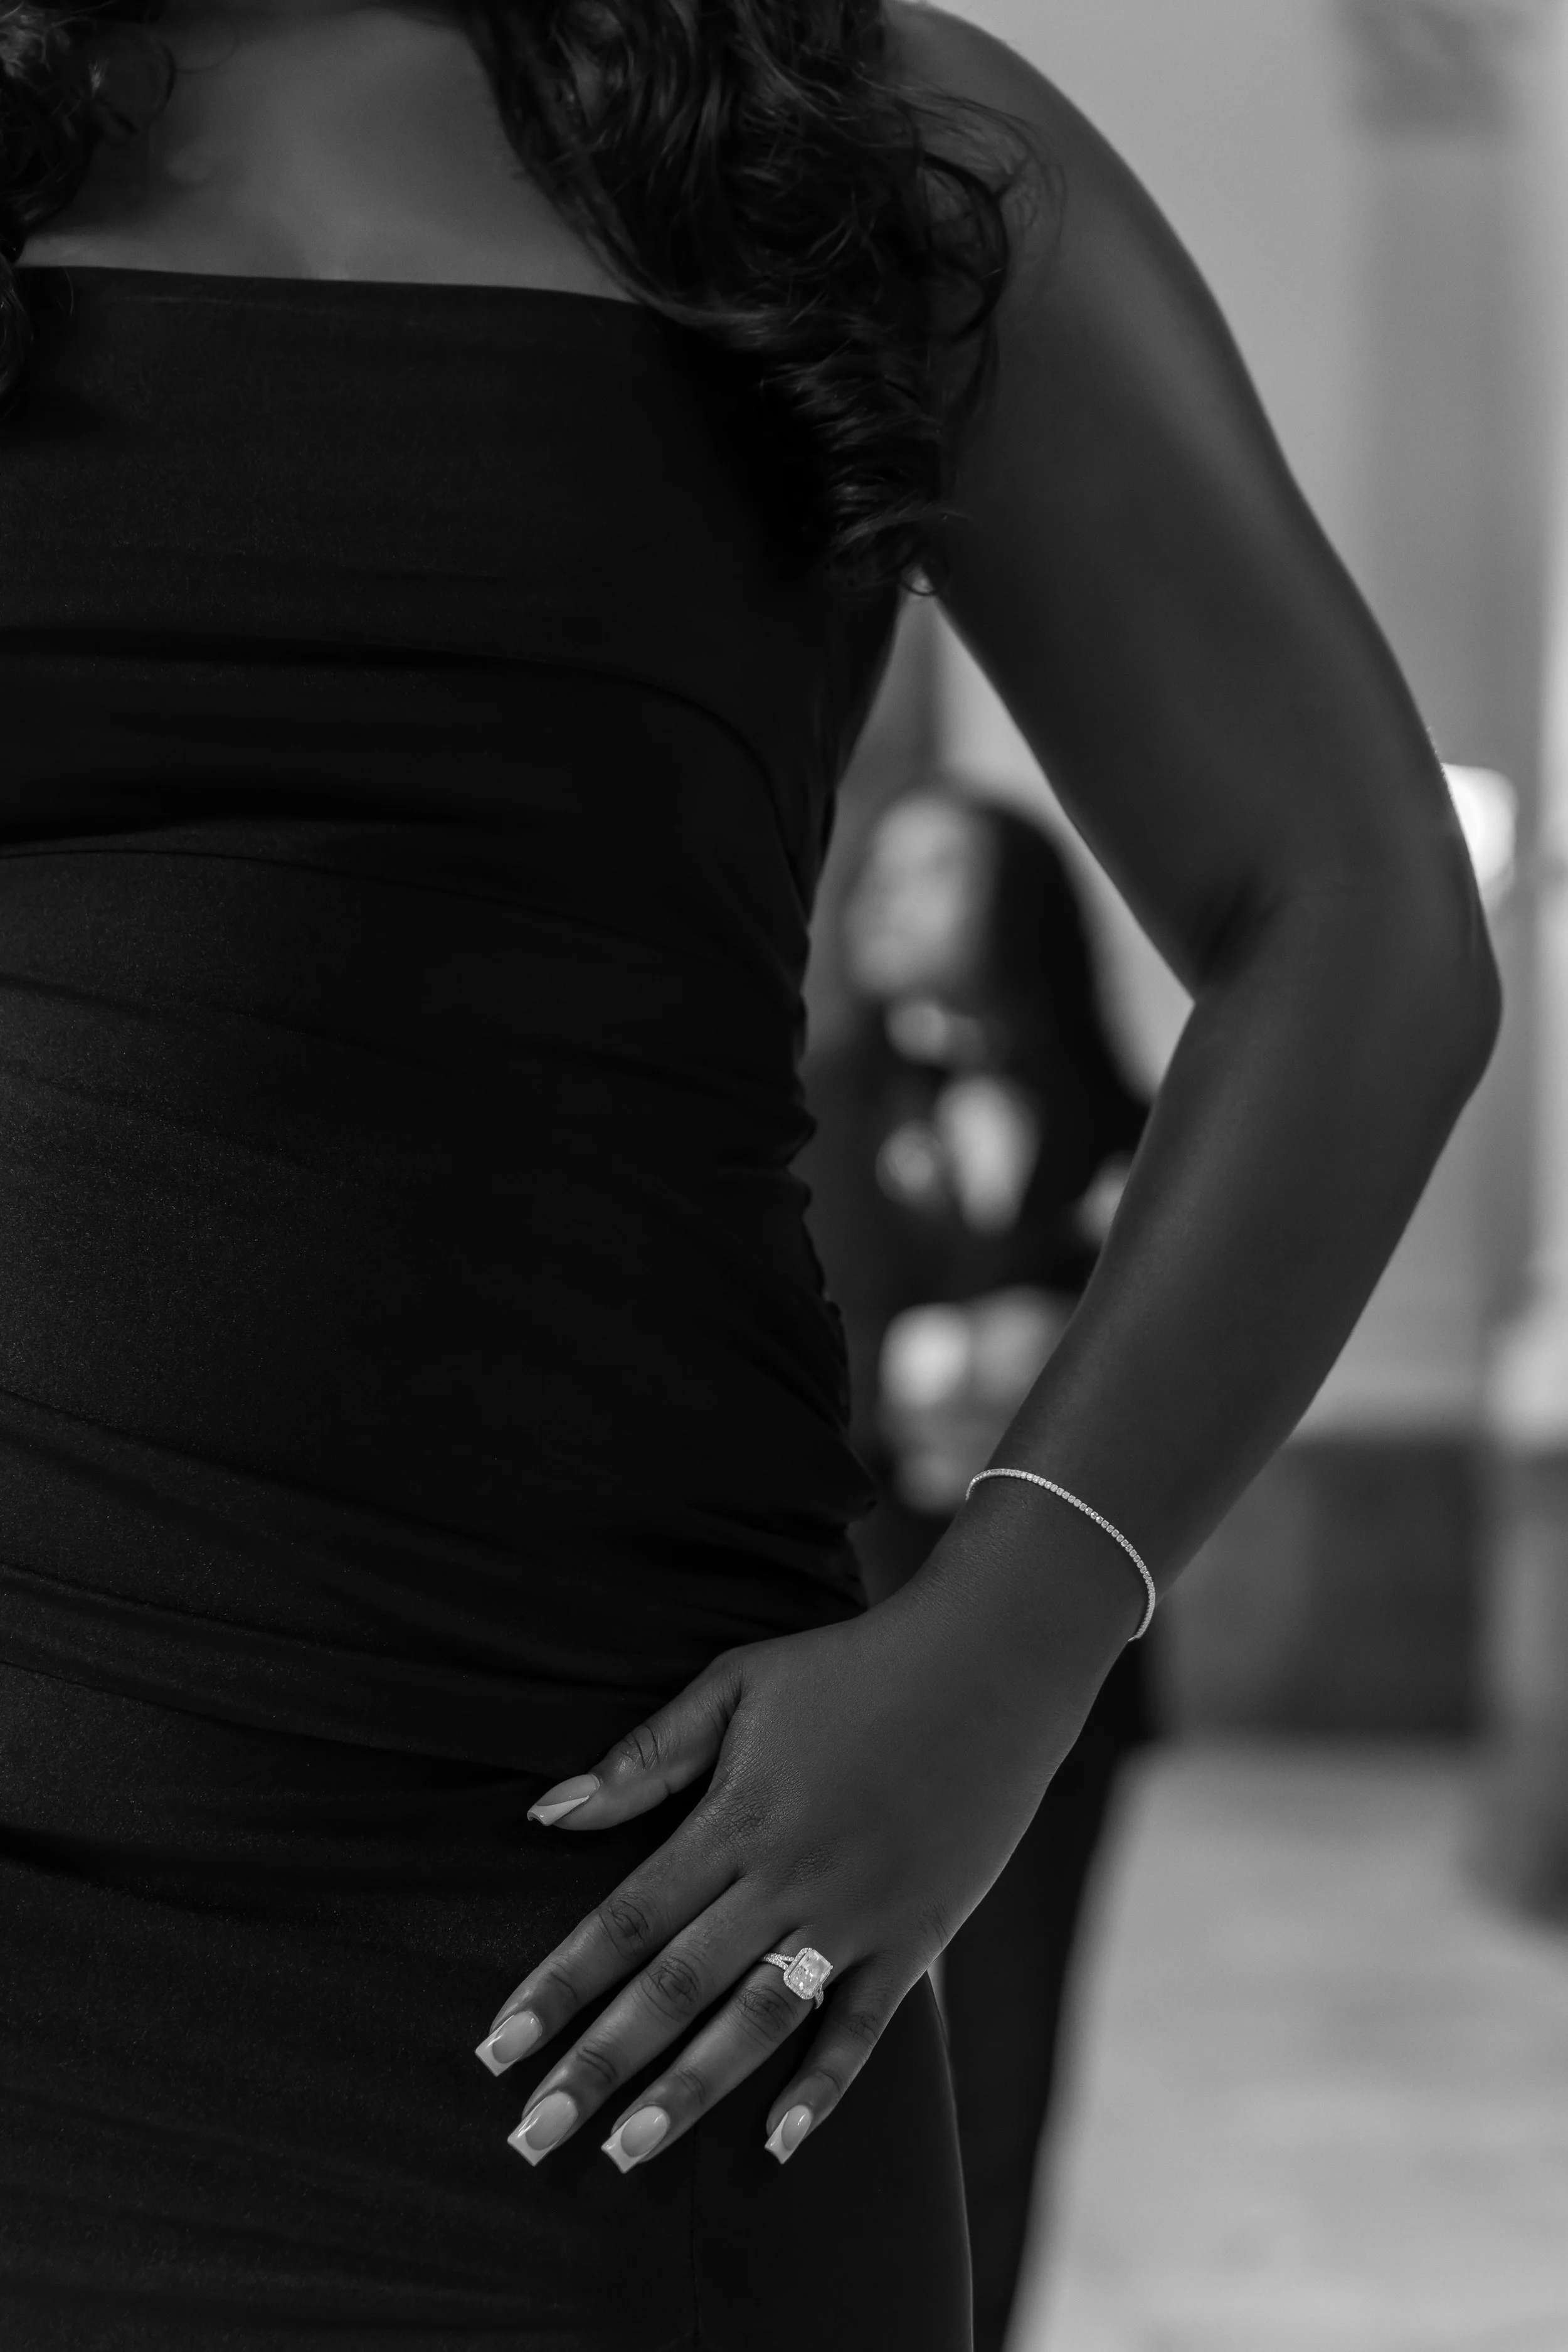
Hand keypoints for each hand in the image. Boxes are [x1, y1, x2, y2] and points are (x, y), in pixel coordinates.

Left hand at [473, 1530, 1117, 2174]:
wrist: (994, 1663)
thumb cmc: (852, 1666)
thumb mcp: (739, 1683)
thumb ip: (647, 1756)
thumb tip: (547, 1812)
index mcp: (736, 1818)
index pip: (626, 1921)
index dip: (557, 1987)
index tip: (495, 2049)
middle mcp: (788, 1878)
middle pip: (676, 1988)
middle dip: (597, 2068)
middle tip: (529, 2140)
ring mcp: (855, 1915)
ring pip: (758, 2021)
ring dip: (690, 2093)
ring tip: (625, 2155)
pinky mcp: (915, 1935)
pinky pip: (863, 2028)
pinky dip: (823, 2089)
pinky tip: (777, 2145)